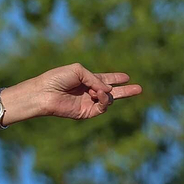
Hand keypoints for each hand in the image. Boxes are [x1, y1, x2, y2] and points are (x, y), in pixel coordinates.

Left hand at [8, 63, 141, 122]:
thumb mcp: (78, 70)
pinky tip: (99, 94)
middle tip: (139, 89)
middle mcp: (88, 91)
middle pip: (111, 92)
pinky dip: (104, 100)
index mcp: (85, 80)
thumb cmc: (56, 79)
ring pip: (108, 99)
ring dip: (108, 93)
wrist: (43, 93)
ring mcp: (88, 102)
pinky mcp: (86, 112)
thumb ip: (96, 78)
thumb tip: (108, 91)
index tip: (126, 77)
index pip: (103, 79)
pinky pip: (102, 107)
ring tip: (97, 91)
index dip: (115, 78)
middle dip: (125, 90)